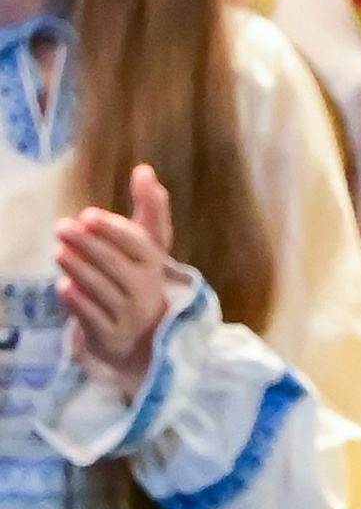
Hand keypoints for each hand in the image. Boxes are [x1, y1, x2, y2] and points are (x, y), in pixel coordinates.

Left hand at [55, 166, 178, 397]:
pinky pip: (91, 316)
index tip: (88, 216)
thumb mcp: (147, 247)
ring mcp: (129, 317)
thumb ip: (149, 209)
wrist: (142, 338)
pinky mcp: (112, 337)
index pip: (138, 245)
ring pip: (100, 289)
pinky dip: (77, 300)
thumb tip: (145, 170)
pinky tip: (64, 286)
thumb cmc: (139, 282)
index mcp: (154, 266)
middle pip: (114, 265)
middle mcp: (145, 292)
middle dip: (87, 245)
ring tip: (59, 251)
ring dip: (78, 268)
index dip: (113, 230)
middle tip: (62, 227)